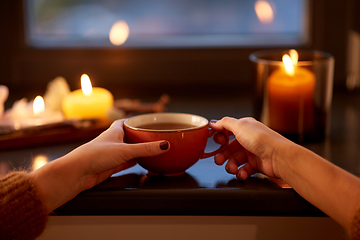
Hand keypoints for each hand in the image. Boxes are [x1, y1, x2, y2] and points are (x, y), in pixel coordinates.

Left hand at [29, 119, 169, 211]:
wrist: (77, 173)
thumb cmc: (94, 155)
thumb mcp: (124, 150)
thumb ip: (145, 149)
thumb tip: (165, 145)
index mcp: (115, 131)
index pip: (128, 122)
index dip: (137, 120)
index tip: (149, 121)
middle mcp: (114, 141)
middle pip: (131, 136)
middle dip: (142, 136)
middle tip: (156, 137)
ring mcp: (112, 154)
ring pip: (130, 150)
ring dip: (140, 151)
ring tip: (154, 150)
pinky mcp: (111, 166)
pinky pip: (127, 163)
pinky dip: (136, 162)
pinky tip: (143, 164)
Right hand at [210, 117, 294, 179]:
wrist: (280, 157)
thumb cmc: (263, 140)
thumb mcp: (240, 126)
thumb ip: (224, 123)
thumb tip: (213, 122)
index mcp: (244, 127)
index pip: (226, 131)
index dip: (219, 137)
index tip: (214, 142)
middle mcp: (248, 139)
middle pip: (229, 148)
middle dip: (222, 154)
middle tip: (218, 160)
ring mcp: (252, 152)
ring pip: (234, 160)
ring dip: (230, 165)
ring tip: (231, 169)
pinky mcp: (256, 165)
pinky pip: (243, 169)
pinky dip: (240, 173)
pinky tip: (241, 173)